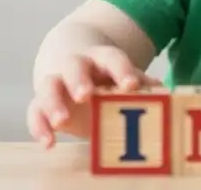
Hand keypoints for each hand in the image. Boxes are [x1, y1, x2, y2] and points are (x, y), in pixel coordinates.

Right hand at [27, 45, 160, 148]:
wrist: (69, 61)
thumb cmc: (105, 75)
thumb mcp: (124, 75)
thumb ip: (142, 84)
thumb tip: (166, 94)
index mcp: (101, 58)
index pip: (112, 58)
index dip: (121, 70)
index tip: (130, 84)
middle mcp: (76, 66)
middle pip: (75, 66)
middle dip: (79, 80)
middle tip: (85, 94)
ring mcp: (56, 82)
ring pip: (49, 86)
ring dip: (54, 103)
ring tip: (61, 121)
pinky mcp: (41, 102)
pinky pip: (35, 111)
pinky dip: (39, 126)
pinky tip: (48, 142)